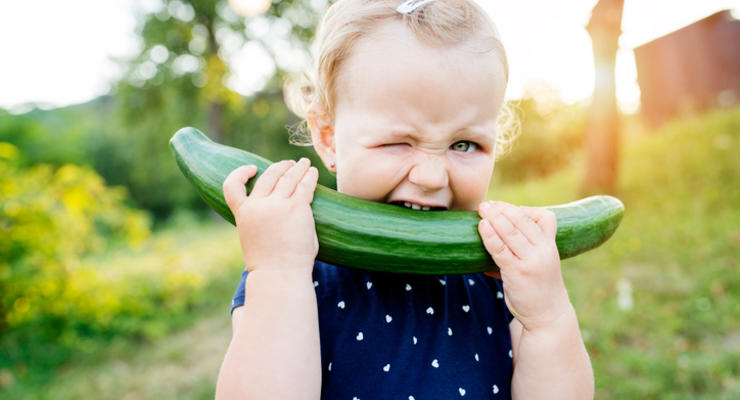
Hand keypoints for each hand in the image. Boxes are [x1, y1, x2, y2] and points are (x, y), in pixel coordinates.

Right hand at [222, 158, 319, 272]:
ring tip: (304, 164)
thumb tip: (272, 214)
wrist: (279, 275)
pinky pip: (305, 186)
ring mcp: (278, 205)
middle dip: (280, 167)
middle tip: (290, 164)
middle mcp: (258, 205)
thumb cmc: (270, 264)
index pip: (231, 186)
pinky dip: (309, 177)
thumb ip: (260, 222)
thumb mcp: (254, 239)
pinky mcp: (297, 207)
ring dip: (297, 168)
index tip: (251, 169)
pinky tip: (313, 173)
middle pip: (269, 176)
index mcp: (243, 213)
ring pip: (289, 178)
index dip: (240, 174)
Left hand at [477, 201, 571, 330]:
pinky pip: (500, 250)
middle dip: (502, 209)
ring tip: (481, 209)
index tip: (503, 207)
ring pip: (510, 232)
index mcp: (551, 245)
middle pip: (522, 221)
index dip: (522, 209)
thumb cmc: (538, 287)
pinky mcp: (517, 272)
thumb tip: (492, 234)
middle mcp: (543, 250)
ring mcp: (531, 261)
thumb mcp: (539, 262)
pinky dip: (490, 236)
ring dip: (494, 218)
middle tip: (485, 204)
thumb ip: (522, 248)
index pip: (542, 217)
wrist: (547, 315)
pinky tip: (482, 227)